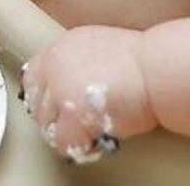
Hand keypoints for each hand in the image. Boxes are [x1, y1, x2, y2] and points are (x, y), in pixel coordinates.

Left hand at [20, 25, 157, 161]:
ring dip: (64, 131)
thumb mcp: (100, 46)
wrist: (156, 69)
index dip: (43, 93)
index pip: (32, 74)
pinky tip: (93, 138)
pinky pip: (61, 141)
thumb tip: (71, 82)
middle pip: (34, 101)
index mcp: (62, 46)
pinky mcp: (70, 111)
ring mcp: (59, 87)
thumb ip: (77, 61)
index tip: (55, 105)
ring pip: (46, 123)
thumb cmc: (141, 61)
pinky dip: (76, 144)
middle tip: (72, 124)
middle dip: (52, 115)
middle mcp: (55, 63)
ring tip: (86, 131)